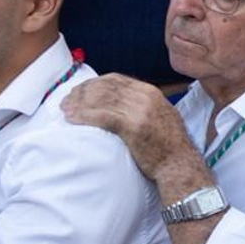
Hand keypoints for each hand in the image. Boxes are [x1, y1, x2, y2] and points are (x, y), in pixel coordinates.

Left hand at [62, 75, 197, 180]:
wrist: (180, 164)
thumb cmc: (169, 146)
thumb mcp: (161, 116)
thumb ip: (143, 105)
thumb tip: (120, 103)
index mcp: (151, 92)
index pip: (115, 79)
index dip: (94, 83)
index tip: (80, 91)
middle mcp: (145, 97)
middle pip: (105, 87)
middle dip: (82, 92)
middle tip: (66, 100)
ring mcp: (140, 111)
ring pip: (101, 100)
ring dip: (79, 104)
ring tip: (64, 109)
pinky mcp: (133, 126)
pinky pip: (102, 116)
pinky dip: (84, 116)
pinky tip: (72, 119)